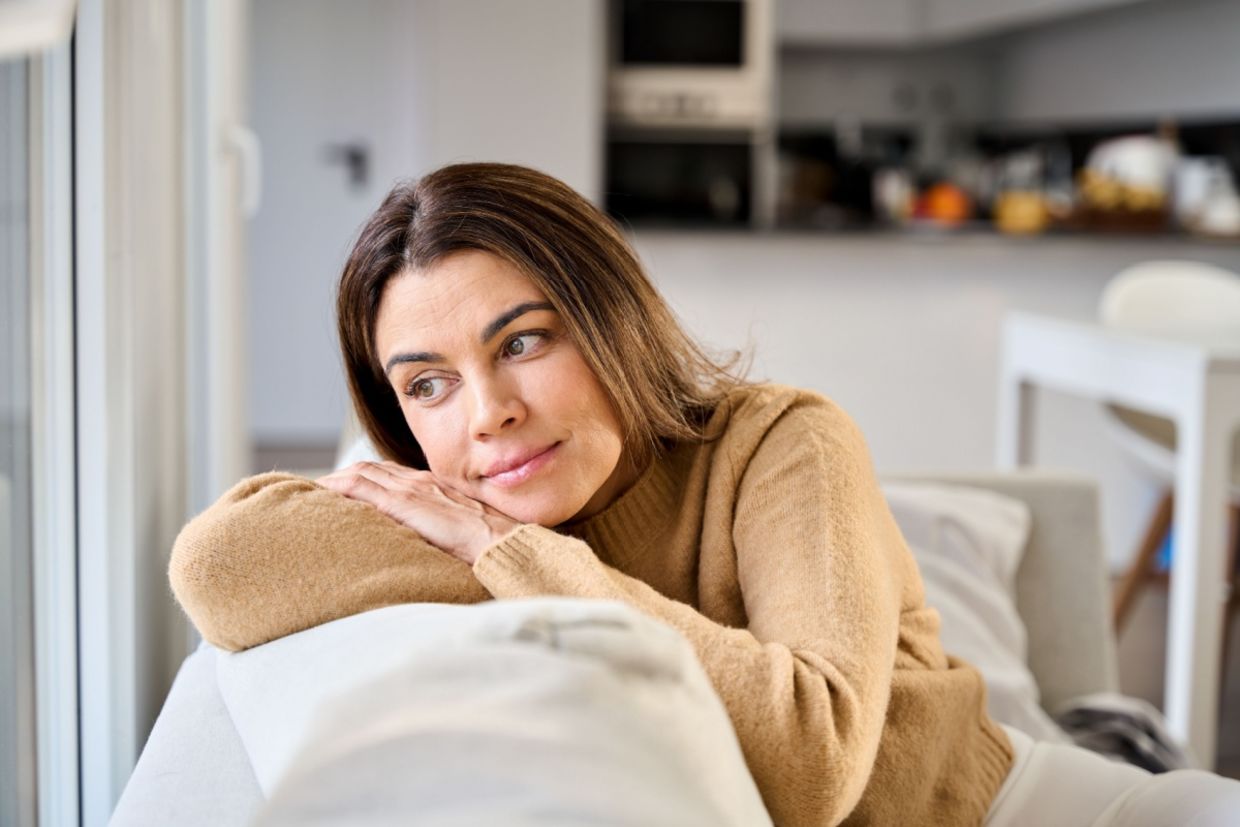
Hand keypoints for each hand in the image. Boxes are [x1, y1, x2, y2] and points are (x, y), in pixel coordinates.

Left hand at [317, 461, 519, 564]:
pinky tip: (321, 493)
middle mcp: (419, 481)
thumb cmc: (486, 543)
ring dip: (335, 480)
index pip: (389, 474)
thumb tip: (426, 546)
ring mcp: (411, 489)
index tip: (345, 489)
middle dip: (343, 476)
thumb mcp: (459, 530)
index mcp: (433, 486)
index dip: (364, 478)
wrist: (499, 541)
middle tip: (319, 491)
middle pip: (371, 468)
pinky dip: (338, 486)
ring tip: (313, 493)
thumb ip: (439, 529)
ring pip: (362, 472)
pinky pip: (361, 486)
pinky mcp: (404, 502)